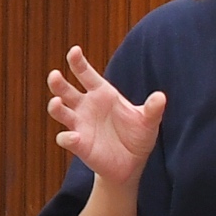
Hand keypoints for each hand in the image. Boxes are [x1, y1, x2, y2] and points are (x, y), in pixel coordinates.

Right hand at [46, 44, 169, 191]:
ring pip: (60, 111)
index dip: (78, 62)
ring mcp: (80, 125)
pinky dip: (67, 137)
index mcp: (102, 94)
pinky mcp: (79, 144)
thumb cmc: (138, 137)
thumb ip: (153, 109)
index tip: (74, 51)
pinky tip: (74, 137)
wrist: (132, 164)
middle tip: (55, 75)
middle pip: (65, 90)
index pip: (86, 74)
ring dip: (56, 106)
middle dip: (58, 82)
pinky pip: (66, 138)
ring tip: (57, 102)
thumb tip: (160, 97)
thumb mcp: (148, 122)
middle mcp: (86, 106)